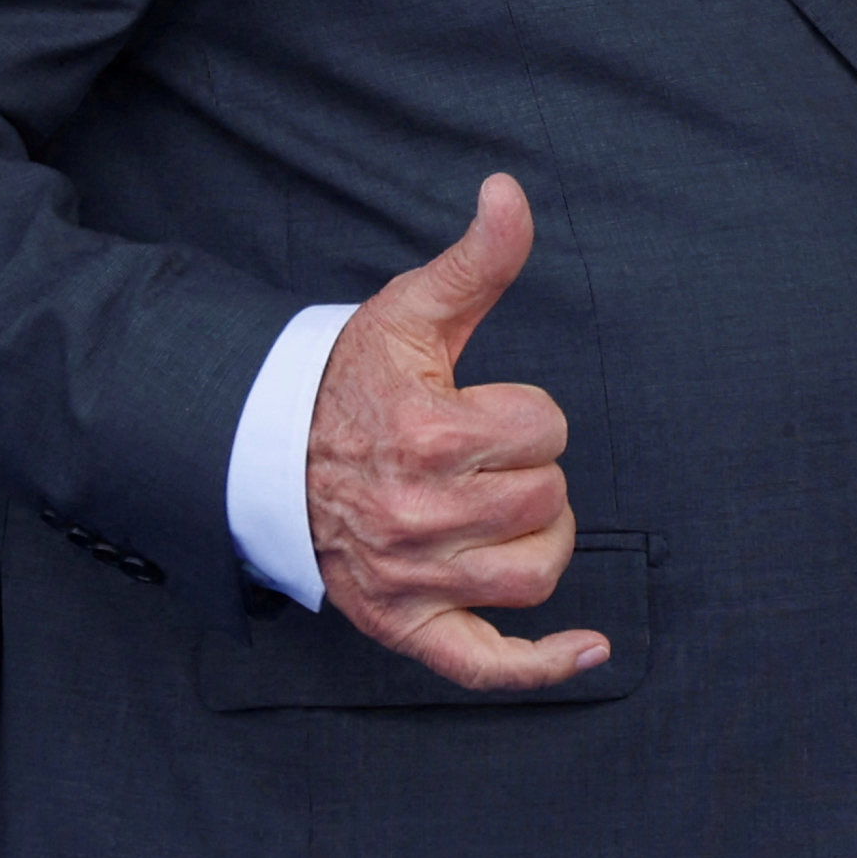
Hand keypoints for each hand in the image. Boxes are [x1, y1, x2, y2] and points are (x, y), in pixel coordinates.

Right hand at [305, 174, 608, 689]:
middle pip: (549, 498)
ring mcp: (413, 581)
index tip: (479, 409)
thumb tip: (510, 192)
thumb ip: (478, 259)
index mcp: (431, 436)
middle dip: (530, 468)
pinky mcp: (406, 627)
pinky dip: (542, 665)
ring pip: (536, 570)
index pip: (546, 427)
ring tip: (502, 512)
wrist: (266, 455)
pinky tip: (589, 649)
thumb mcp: (413, 310)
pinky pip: (485, 663)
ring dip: (538, 539)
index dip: (524, 413)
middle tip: (482, 457)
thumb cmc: (350, 382)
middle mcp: (422, 516)